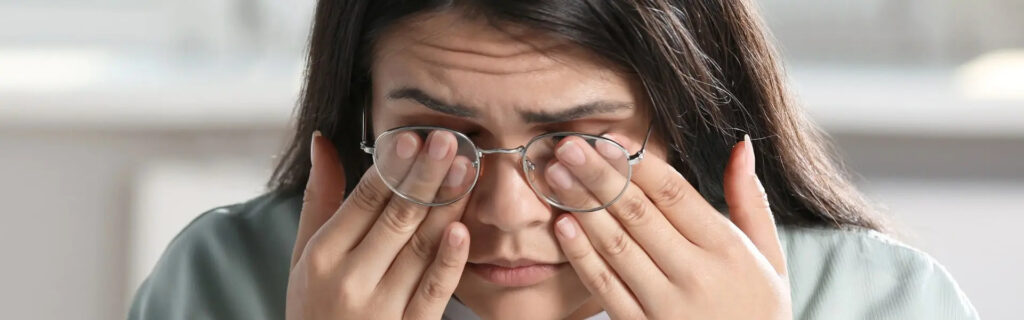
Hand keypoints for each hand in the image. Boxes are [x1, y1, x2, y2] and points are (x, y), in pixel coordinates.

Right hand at [286, 130, 472, 319]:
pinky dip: (449, 261)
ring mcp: (381, 308)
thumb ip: (319, 199)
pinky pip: (434, 290)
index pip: (363, 201)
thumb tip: (323, 141)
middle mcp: (349, 279)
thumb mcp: (303, 256)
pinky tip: (463, 231)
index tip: (415, 137)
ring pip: (420, 247)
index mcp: (321, 256)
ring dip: (447, 206)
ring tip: (467, 170)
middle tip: (450, 140)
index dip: (393, 167)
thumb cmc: (315, 308)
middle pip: (396, 217)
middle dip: (426, 176)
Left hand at [548, 134, 790, 318]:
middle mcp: (697, 276)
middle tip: (568, 146)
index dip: (637, 164)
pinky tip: (563, 226)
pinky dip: (581, 255)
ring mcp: (666, 306)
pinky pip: (605, 287)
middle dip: (599, 176)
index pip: (675, 195)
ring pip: (616, 246)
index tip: (607, 139)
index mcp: (728, 250)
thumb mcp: (770, 257)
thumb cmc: (758, 312)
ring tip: (556, 176)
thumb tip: (740, 144)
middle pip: (639, 214)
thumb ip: (751, 201)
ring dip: (582, 207)